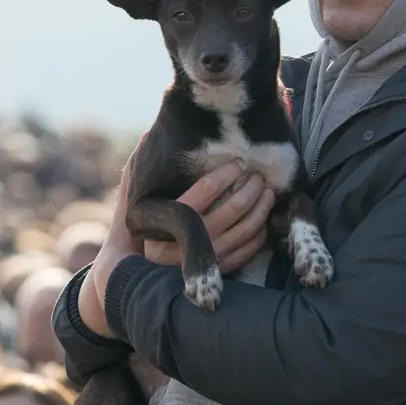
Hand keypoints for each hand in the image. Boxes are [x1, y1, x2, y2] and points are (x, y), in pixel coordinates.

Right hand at [144, 162, 274, 274]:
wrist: (144, 273)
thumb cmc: (144, 224)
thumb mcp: (139, 195)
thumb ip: (141, 166)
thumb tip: (150, 131)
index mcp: (161, 222)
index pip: (203, 192)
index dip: (225, 174)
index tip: (237, 162)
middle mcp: (185, 244)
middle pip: (230, 210)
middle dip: (250, 188)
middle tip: (258, 175)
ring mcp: (205, 261)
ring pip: (245, 229)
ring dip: (261, 206)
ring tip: (266, 191)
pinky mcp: (219, 272)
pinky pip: (249, 249)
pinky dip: (260, 231)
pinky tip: (263, 217)